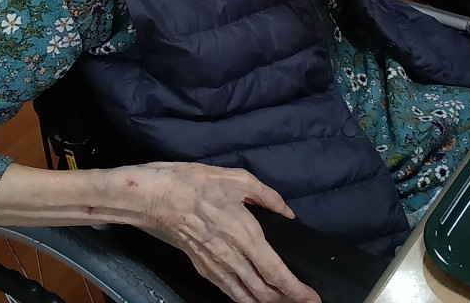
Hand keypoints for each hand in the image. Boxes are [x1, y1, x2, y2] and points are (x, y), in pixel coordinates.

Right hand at [136, 162, 320, 302]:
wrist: (156, 197)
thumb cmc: (197, 183)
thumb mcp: (237, 178)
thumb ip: (267, 196)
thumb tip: (287, 213)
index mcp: (245, 234)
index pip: (275, 273)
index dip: (296, 290)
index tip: (313, 298)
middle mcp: (232, 258)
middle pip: (264, 292)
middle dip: (287, 300)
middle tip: (304, 301)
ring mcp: (215, 267)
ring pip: (247, 298)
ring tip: (284, 302)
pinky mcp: (202, 269)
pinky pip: (230, 293)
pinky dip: (246, 300)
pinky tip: (254, 298)